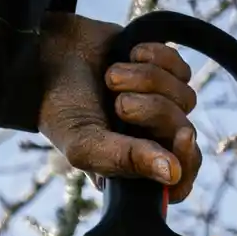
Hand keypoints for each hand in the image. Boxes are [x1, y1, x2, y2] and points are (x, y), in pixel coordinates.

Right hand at [38, 12, 200, 201]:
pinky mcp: (164, 73)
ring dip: (148, 80)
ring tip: (113, 76)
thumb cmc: (61, 108)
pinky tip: (128, 55)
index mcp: (133, 167)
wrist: (50, 55)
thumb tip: (172, 173)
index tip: (180, 137)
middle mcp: (150, 140)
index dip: (186, 162)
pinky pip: (182, 69)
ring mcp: (159, 106)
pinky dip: (156, 58)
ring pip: (186, 98)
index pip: (180, 181)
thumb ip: (126, 161)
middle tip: (118, 103)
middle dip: (152, 111)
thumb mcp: (85, 144)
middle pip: (184, 132)